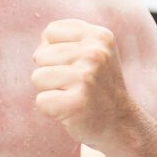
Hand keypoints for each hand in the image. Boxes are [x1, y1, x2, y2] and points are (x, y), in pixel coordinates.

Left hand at [31, 19, 131, 148]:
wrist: (120, 124)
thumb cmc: (95, 84)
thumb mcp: (90, 50)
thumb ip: (63, 39)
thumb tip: (36, 54)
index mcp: (99, 36)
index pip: (51, 31)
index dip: (54, 49)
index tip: (75, 64)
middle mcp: (95, 53)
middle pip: (41, 55)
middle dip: (51, 72)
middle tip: (76, 85)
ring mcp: (87, 78)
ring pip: (38, 77)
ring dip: (50, 90)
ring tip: (73, 96)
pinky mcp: (77, 103)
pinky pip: (41, 101)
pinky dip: (50, 109)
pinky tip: (71, 111)